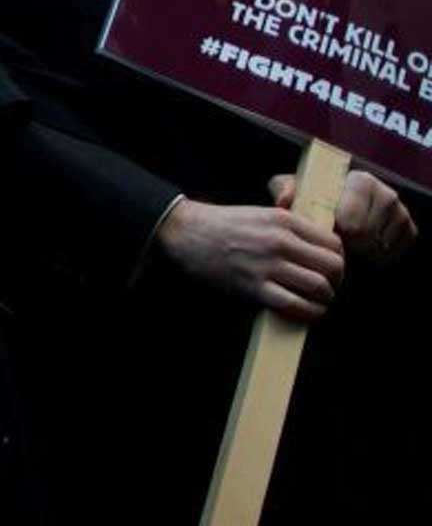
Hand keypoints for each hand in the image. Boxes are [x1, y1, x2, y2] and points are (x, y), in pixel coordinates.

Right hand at [155, 198, 344, 319]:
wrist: (187, 233)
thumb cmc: (224, 224)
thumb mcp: (262, 212)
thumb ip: (291, 226)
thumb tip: (319, 245)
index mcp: (284, 220)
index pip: (334, 243)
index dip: (337, 258)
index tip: (329, 267)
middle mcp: (280, 241)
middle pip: (333, 266)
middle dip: (336, 280)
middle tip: (327, 286)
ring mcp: (268, 264)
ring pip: (319, 287)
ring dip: (324, 299)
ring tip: (317, 301)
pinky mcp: (255, 286)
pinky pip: (295, 305)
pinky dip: (307, 313)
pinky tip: (305, 312)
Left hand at [272, 169, 416, 264]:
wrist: (336, 208)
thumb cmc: (313, 198)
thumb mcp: (295, 190)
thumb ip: (284, 189)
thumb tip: (283, 200)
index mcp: (361, 181)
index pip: (352, 220)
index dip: (337, 232)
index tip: (329, 230)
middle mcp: (387, 195)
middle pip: (367, 237)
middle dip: (347, 243)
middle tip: (336, 240)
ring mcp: (401, 214)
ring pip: (379, 248)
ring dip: (360, 252)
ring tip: (347, 243)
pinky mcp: (410, 232)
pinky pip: (393, 255)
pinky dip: (375, 258)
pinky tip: (362, 249)